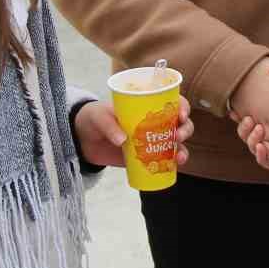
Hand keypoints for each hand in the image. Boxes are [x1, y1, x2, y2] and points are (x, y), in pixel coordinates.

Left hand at [73, 97, 194, 168]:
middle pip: (179, 123)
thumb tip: (122, 140)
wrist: (83, 140)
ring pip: (176, 143)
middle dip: (185, 129)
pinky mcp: (146, 157)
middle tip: (178, 136)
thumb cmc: (94, 119)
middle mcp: (154, 121)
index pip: (170, 101)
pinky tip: (176, 166)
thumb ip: (109, 126)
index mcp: (146, 105)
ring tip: (179, 157)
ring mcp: (152, 140)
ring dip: (183, 148)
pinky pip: (165, 159)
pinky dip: (173, 163)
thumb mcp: (99, 117)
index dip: (182, 106)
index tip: (182, 114)